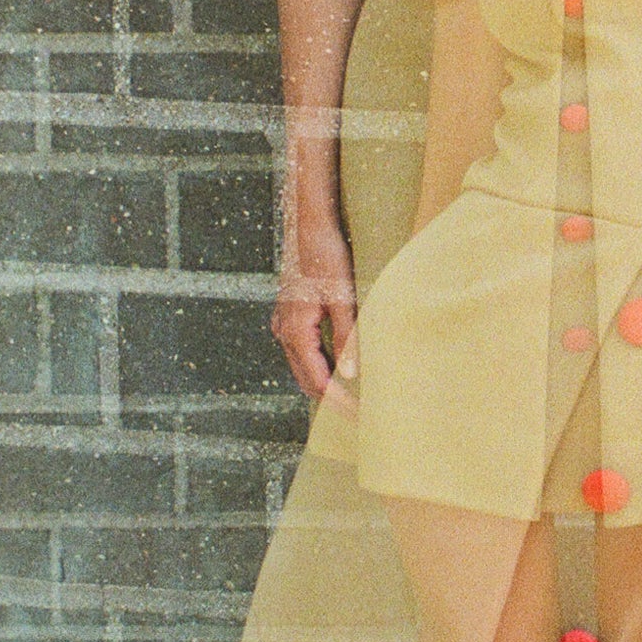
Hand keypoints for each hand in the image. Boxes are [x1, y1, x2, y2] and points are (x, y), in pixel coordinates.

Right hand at [271, 222, 356, 409]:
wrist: (307, 226)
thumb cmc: (326, 256)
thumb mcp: (342, 297)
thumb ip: (347, 336)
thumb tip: (351, 375)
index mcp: (295, 331)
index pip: (317, 381)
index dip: (338, 402)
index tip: (358, 415)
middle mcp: (283, 332)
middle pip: (306, 379)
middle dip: (330, 399)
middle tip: (358, 413)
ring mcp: (283, 323)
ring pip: (302, 366)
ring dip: (324, 382)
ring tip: (351, 395)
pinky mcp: (288, 315)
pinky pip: (302, 350)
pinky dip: (319, 364)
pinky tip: (338, 365)